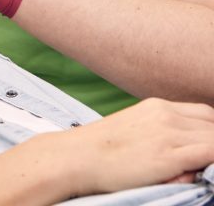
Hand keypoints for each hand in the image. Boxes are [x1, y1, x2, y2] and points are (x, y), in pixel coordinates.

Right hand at [64, 98, 213, 194]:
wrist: (76, 157)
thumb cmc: (99, 150)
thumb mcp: (133, 130)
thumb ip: (162, 134)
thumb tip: (187, 156)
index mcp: (156, 106)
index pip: (204, 114)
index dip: (212, 130)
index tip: (207, 144)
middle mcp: (165, 114)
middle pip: (212, 125)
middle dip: (213, 140)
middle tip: (205, 157)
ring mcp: (168, 133)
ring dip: (213, 150)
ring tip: (202, 164)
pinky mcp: (169, 155)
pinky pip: (212, 153)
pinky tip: (209, 169)